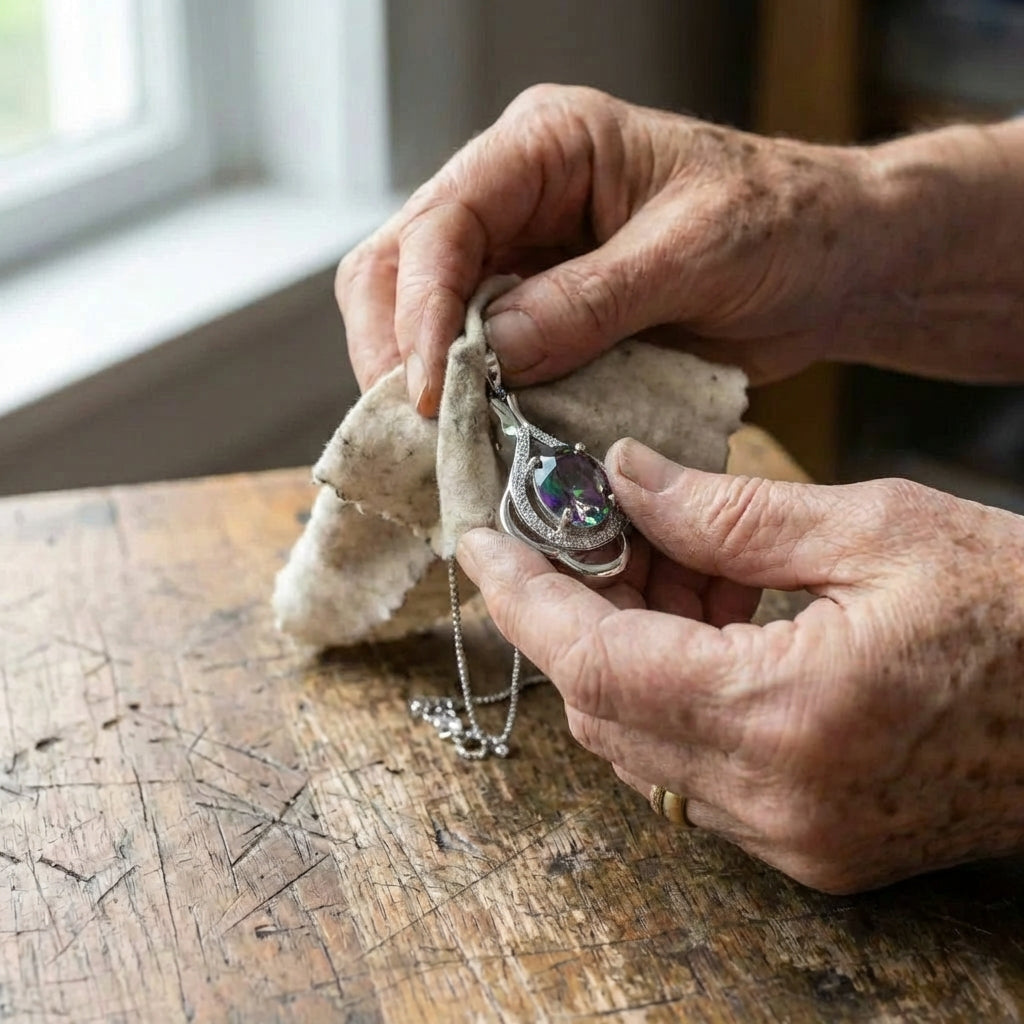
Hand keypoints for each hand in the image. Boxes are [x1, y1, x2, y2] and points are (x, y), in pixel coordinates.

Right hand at [336, 84, 878, 413]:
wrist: (829, 264)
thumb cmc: (783, 224)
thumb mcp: (695, 253)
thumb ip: (591, 300)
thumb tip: (491, 353)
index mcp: (546, 146)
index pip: (443, 220)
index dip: (421, 309)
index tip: (426, 389)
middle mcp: (515, 197)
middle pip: (401, 266)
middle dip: (397, 348)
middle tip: (415, 427)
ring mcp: (521, 259)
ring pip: (423, 318)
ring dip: (424, 382)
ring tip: (439, 444)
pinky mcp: (540, 317)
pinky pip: (477, 359)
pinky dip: (470, 403)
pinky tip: (478, 441)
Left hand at [457, 438, 1023, 892]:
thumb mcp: (876, 528)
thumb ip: (729, 511)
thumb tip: (624, 478)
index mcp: (791, 714)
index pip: (596, 663)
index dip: (525, 598)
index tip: (480, 544)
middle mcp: (777, 799)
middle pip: (604, 705)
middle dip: (577, 609)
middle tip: (591, 526)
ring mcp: (792, 838)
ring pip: (640, 740)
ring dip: (626, 646)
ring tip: (669, 559)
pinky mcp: (810, 844)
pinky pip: (691, 767)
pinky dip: (674, 689)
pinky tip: (712, 619)